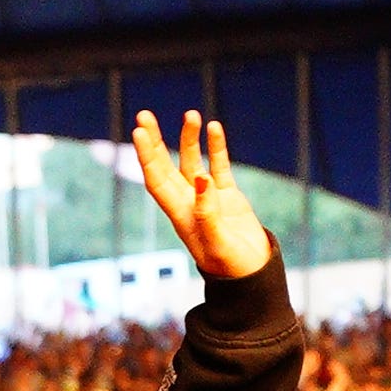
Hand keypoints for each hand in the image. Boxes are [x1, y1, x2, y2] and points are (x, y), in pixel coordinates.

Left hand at [130, 110, 274, 280]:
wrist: (252, 275)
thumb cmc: (230, 265)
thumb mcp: (217, 242)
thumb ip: (207, 212)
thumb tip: (202, 178)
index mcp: (180, 214)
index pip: (156, 180)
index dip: (146, 157)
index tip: (138, 132)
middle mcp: (188, 202)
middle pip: (165, 166)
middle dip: (154, 141)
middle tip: (144, 115)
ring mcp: (207, 197)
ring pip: (191, 161)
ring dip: (188, 138)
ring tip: (192, 114)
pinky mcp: (228, 196)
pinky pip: (219, 165)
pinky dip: (216, 147)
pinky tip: (214, 127)